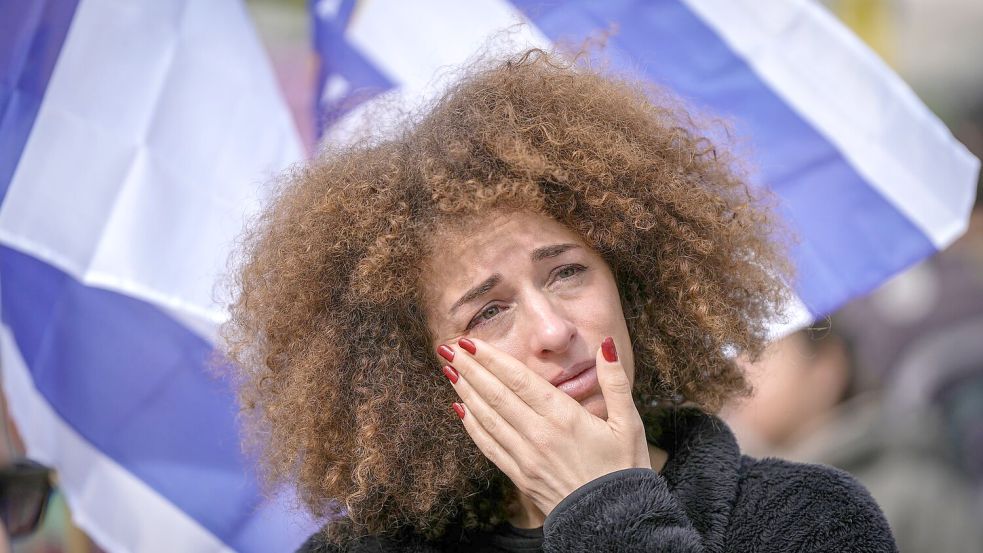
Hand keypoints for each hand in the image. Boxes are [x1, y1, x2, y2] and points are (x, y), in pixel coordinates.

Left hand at [436, 336, 651, 516]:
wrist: (615, 522)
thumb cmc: (624, 469)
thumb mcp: (629, 422)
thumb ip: (615, 382)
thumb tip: (606, 345)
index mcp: (564, 417)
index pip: (519, 380)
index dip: (492, 359)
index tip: (471, 341)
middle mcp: (539, 435)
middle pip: (496, 395)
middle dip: (470, 369)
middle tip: (447, 347)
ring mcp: (526, 457)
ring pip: (487, 418)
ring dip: (465, 392)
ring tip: (449, 370)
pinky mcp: (519, 476)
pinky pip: (489, 446)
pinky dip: (471, 426)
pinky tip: (459, 409)